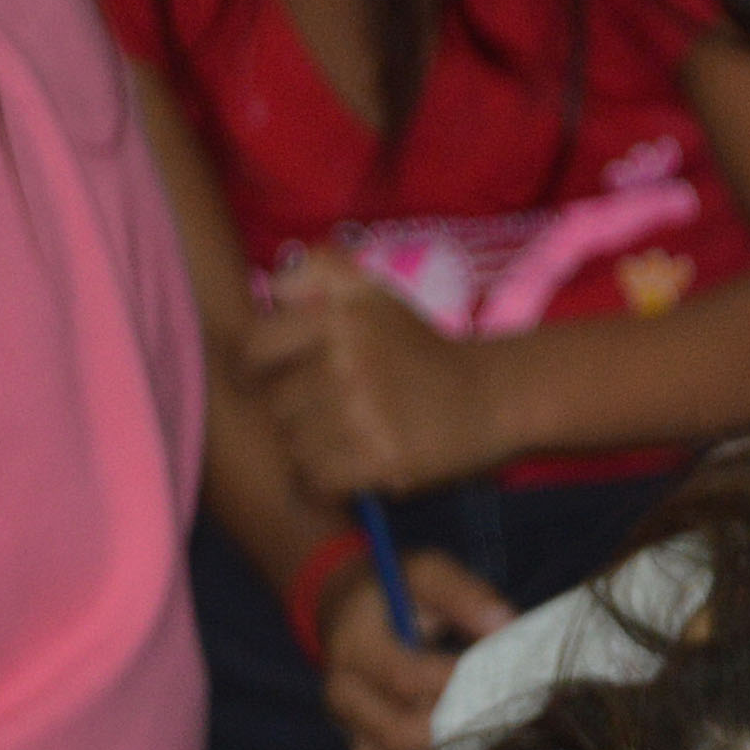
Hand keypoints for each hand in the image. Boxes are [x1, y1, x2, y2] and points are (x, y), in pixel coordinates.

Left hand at [244, 249, 497, 496]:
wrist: (494, 395)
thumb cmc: (421, 347)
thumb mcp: (373, 290)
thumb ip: (317, 269)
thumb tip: (273, 288)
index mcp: (338, 318)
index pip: (254, 351)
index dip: (259, 372)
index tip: (283, 382)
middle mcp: (348, 362)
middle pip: (275, 405)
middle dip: (293, 415)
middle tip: (323, 418)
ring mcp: (366, 413)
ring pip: (294, 445)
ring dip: (310, 451)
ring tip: (337, 445)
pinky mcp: (384, 459)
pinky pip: (320, 478)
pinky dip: (327, 481)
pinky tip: (347, 471)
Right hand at [317, 544, 514, 749]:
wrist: (349, 613)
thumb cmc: (398, 593)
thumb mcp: (427, 573)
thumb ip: (465, 594)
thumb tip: (505, 625)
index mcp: (356, 647)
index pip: (406, 680)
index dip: (459, 687)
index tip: (509, 684)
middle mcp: (345, 696)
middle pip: (403, 737)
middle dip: (462, 733)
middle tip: (513, 725)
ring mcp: (351, 732)